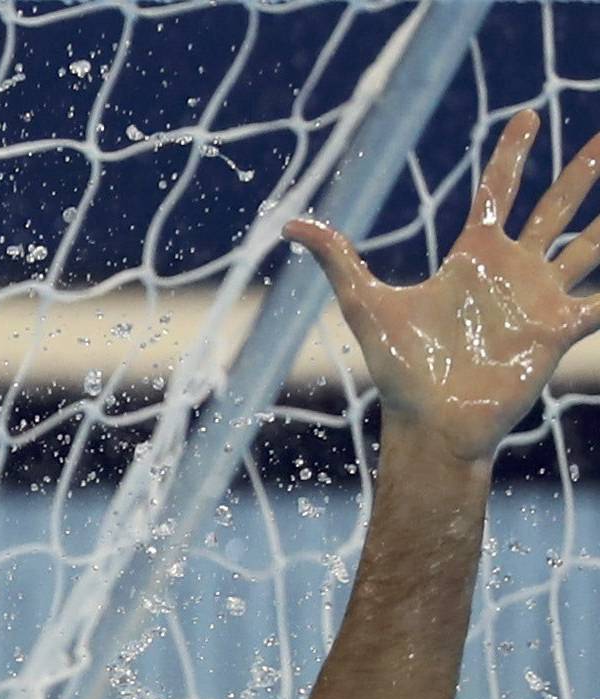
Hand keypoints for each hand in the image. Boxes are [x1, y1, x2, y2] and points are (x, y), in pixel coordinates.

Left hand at [287, 110, 599, 463]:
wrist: (430, 422)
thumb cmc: (400, 370)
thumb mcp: (364, 304)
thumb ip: (336, 260)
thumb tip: (289, 222)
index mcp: (473, 258)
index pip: (498, 191)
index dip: (512, 154)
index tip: (527, 115)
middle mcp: (511, 272)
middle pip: (554, 208)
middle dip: (581, 171)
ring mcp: (538, 300)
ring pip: (588, 245)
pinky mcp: (557, 331)